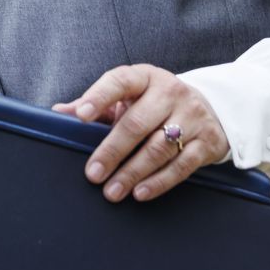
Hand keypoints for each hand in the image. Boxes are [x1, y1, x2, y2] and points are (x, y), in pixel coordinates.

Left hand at [52, 64, 229, 202]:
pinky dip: (160, 181)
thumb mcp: (131, 96)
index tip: (81, 116)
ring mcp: (191, 117)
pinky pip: (182, 165)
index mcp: (146, 77)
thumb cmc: (157, 104)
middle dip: (112, 151)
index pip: (120, 81)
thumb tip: (59, 112)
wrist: (210, 109)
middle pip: (138, 123)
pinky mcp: (206, 142)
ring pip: (159, 147)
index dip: (99, 97)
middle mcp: (170, 93)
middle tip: (93, 174)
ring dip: (133, 172)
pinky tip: (140, 192)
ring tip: (113, 191)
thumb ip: (98, 104)